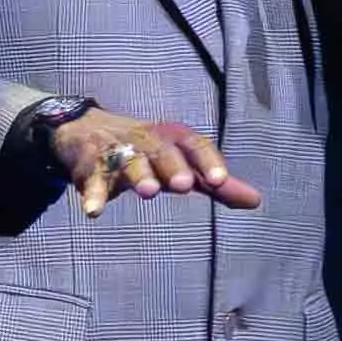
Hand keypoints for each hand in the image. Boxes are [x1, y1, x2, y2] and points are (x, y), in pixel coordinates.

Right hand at [50, 106, 263, 214]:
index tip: (221, 180)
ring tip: (148, 191)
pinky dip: (92, 194)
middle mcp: (146, 140)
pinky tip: (94, 211)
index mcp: (173, 138)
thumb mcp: (182, 163)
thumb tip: (256, 201)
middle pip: (161, 149)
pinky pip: (91, 179)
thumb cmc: (147, 152)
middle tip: (184, 184)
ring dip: (139, 175)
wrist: (85, 129)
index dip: (208, 160)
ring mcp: (116, 151)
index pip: (195, 144)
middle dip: (173, 165)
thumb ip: (216, 184)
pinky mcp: (89, 166)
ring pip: (128, 160)